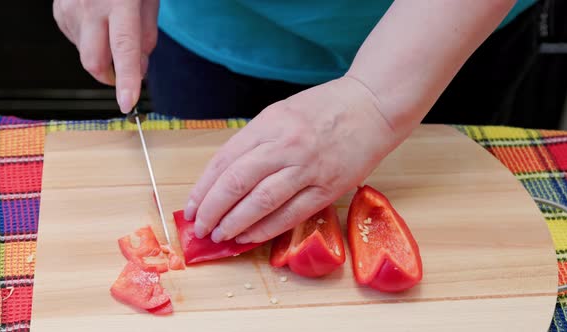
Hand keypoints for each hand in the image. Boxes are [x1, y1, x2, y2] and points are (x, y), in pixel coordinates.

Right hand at [53, 0, 158, 112]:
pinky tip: (98, 23)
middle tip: (124, 75)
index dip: (127, 79)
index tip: (128, 103)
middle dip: (110, 78)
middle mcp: (90, 6)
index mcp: (119, 1)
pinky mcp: (59, 11)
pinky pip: (76, 41)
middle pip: (94, 61)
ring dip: (102, 56)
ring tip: (113, 30)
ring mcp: (70, 9)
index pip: (124, 49)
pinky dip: (90, 42)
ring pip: (84, 53)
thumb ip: (146, 35)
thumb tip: (139, 70)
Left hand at [183, 76, 399, 243]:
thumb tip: (227, 176)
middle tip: (201, 227)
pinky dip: (266, 228)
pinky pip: (291, 213)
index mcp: (269, 123)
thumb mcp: (282, 112)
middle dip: (213, 210)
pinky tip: (250, 237)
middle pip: (237, 183)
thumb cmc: (326, 108)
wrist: (374, 105)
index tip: (192, 206)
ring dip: (235, 223)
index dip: (204, 188)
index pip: (225, 160)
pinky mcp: (328, 187)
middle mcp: (285, 145)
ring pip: (261, 202)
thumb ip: (256, 140)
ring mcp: (308, 167)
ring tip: (220, 236)